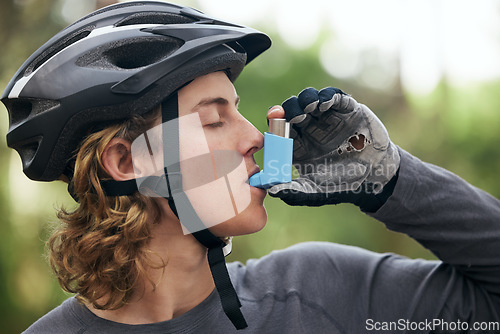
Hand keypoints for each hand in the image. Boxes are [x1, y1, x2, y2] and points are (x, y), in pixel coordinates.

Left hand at [267, 87, 399, 208]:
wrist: (376, 176)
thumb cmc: (342, 185)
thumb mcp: (316, 192)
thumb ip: (294, 192)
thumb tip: (271, 191)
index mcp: (297, 145)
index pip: (279, 128)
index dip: (274, 121)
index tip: (274, 118)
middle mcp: (309, 128)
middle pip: (291, 109)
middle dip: (289, 108)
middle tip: (294, 114)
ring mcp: (327, 117)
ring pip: (310, 98)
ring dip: (306, 99)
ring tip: (310, 106)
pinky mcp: (346, 110)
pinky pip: (334, 96)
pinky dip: (327, 96)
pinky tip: (325, 103)